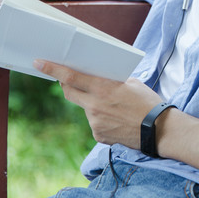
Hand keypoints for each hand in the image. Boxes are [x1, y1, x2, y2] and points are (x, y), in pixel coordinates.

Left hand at [34, 60, 158, 148]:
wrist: (159, 130)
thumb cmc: (148, 102)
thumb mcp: (132, 83)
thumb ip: (111, 80)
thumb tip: (97, 78)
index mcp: (103, 88)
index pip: (70, 77)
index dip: (52, 69)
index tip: (38, 62)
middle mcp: (94, 106)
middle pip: (70, 92)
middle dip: (66, 84)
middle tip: (66, 78)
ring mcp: (95, 122)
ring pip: (85, 107)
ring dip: (92, 102)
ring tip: (114, 105)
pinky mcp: (98, 135)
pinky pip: (94, 122)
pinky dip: (101, 118)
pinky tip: (117, 119)